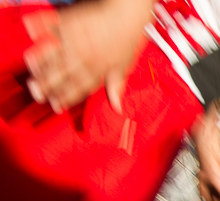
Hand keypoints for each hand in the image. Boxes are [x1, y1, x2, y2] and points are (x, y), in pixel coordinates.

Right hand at [23, 0, 150, 113]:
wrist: (125, 11)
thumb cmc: (126, 37)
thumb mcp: (124, 65)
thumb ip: (116, 86)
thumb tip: (117, 107)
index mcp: (99, 68)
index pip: (79, 87)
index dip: (66, 98)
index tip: (56, 106)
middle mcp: (85, 55)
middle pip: (62, 74)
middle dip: (48, 86)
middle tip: (36, 94)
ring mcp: (75, 38)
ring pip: (54, 56)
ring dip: (41, 66)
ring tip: (31, 74)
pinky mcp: (68, 21)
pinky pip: (51, 30)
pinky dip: (40, 34)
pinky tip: (31, 40)